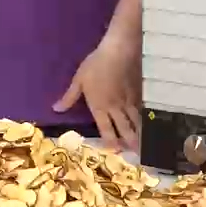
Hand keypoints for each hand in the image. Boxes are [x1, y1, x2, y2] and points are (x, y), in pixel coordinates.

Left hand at [52, 38, 142, 152]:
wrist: (118, 50)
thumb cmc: (96, 65)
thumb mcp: (79, 80)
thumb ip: (69, 97)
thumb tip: (56, 109)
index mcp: (100, 107)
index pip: (106, 131)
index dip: (110, 143)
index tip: (115, 152)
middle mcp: (116, 109)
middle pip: (125, 130)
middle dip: (130, 144)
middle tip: (136, 156)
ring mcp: (129, 102)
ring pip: (136, 122)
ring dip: (140, 135)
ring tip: (145, 146)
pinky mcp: (139, 93)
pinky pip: (142, 111)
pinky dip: (146, 120)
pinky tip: (150, 125)